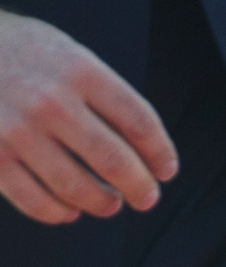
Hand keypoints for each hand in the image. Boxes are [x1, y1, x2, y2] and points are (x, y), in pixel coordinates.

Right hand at [0, 10, 177, 223]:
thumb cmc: (21, 54)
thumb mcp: (67, 53)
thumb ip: (102, 93)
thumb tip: (144, 147)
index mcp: (79, 71)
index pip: (139, 121)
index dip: (160, 153)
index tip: (167, 171)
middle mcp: (51, 101)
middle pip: (114, 161)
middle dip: (140, 187)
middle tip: (147, 198)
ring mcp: (18, 130)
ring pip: (78, 188)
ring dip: (103, 203)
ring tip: (110, 204)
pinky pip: (36, 201)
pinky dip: (60, 213)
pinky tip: (70, 210)